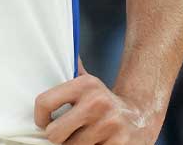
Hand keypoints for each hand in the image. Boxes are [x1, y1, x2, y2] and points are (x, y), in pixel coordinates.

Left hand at [34, 59, 155, 144]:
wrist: (142, 114)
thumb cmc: (105, 102)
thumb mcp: (89, 82)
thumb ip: (71, 70)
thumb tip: (56, 48)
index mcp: (86, 85)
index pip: (44, 102)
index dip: (40, 117)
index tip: (44, 122)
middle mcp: (97, 103)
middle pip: (55, 134)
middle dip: (59, 138)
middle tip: (67, 135)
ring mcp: (109, 126)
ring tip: (85, 138)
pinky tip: (98, 143)